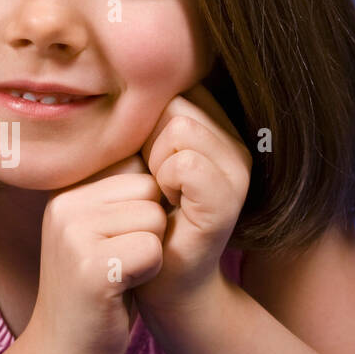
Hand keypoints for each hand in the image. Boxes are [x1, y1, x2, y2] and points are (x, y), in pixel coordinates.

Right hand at [27, 153, 166, 353]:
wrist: (63, 353)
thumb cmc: (98, 290)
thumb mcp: (100, 230)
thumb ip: (120, 192)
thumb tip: (167, 145)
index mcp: (67, 190)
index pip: (137, 166)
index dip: (146, 206)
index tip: (120, 240)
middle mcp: (64, 204)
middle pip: (150, 189)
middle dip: (151, 228)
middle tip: (120, 261)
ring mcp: (73, 233)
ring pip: (155, 218)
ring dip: (151, 252)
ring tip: (120, 274)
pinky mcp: (91, 266)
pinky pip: (153, 250)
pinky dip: (149, 273)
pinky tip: (121, 289)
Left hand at [134, 83, 250, 314]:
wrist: (157, 282)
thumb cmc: (142, 219)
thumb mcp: (139, 160)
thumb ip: (143, 120)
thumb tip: (118, 71)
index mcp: (214, 129)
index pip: (171, 88)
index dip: (145, 122)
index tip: (144, 163)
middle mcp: (234, 144)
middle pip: (174, 102)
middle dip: (148, 140)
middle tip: (152, 183)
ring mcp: (237, 170)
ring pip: (179, 127)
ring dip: (154, 162)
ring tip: (160, 195)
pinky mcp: (228, 198)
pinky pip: (186, 162)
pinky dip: (164, 181)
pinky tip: (167, 205)